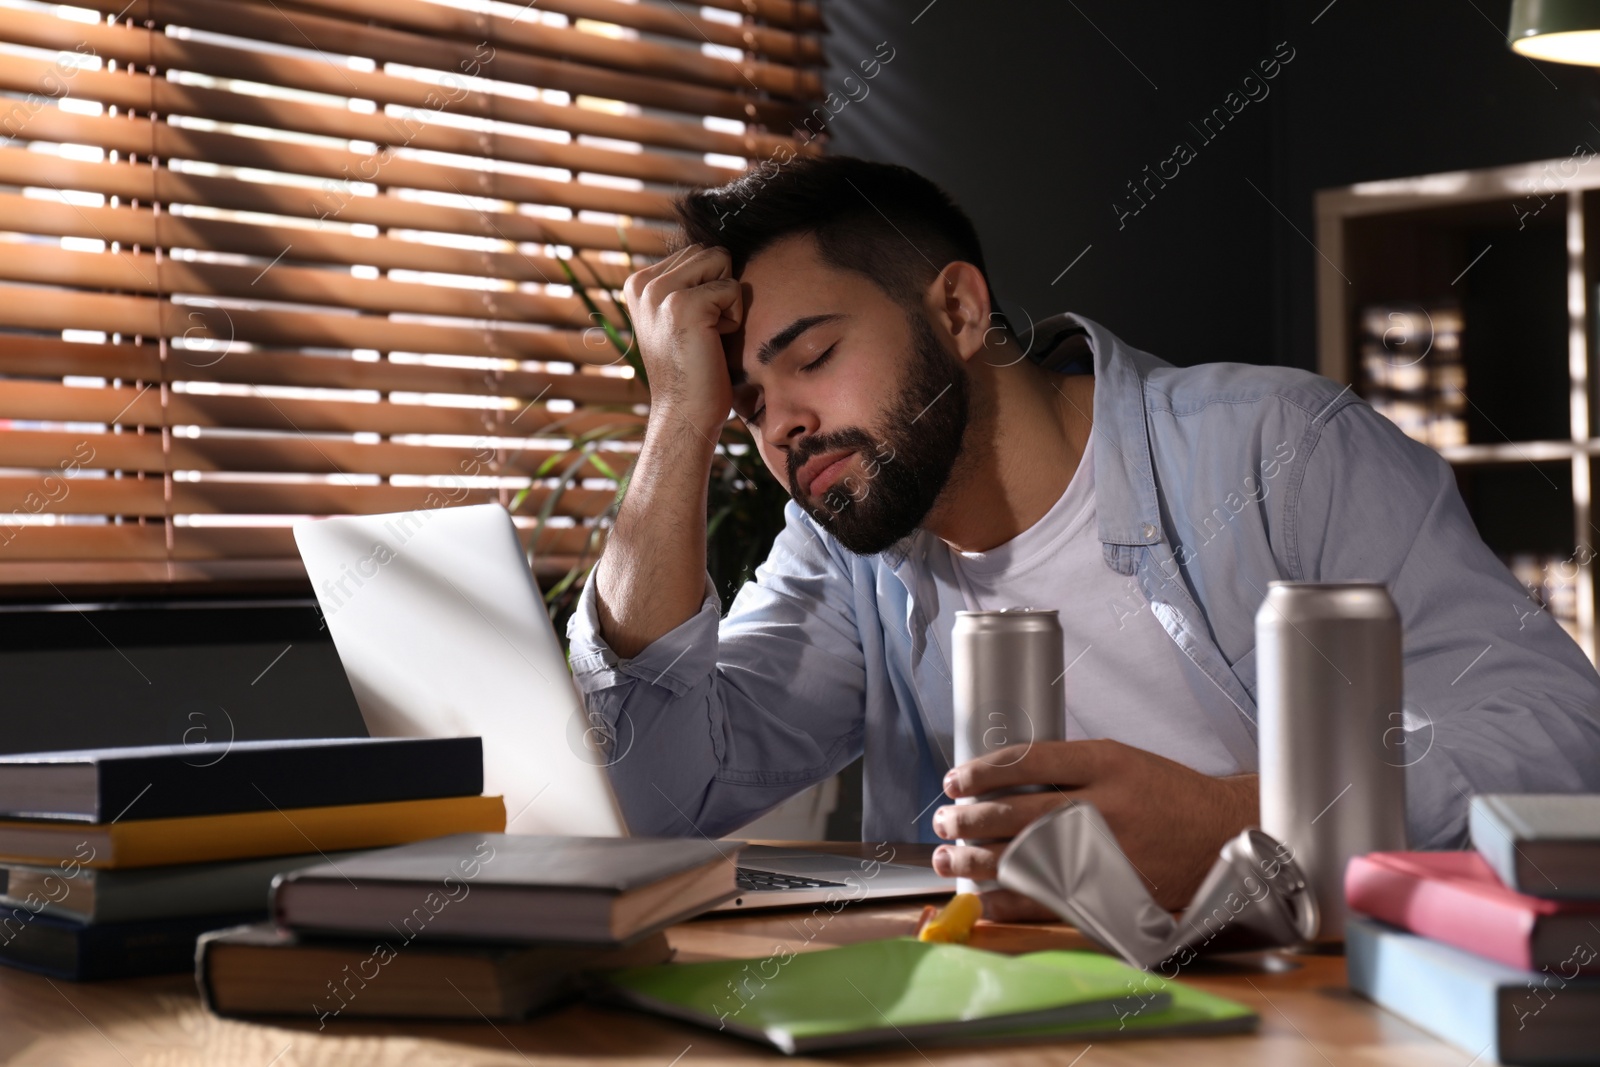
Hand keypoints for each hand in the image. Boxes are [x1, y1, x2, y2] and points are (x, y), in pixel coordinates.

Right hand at [621, 243, 742, 439]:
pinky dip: (733, 318)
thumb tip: (719, 251)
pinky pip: (732, 289)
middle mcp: (643, 282)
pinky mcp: (682, 304)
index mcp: (639, 282)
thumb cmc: (693, 368)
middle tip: (704, 331)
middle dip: (720, 289)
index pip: (697, 252)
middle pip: (710, 253)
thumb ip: (687, 281)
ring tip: (707, 334)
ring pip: (721, 263)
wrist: (684, 413)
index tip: (694, 325)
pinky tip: (712, 343)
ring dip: (727, 300)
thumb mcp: (679, 315)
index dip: (710, 288)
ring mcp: (660, 292)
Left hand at [930, 740, 1258, 917]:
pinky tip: (984, 898)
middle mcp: (1105, 804)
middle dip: (969, 818)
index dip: (981, 772)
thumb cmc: (1164, 794)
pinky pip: (1049, 899)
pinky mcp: (1114, 889)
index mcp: (1105, 762)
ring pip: (1025, 855)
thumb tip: (996, 782)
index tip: (954, 781)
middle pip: (1017, 812)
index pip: (1027, 761)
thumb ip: (1067, 769)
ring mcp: (1109, 850)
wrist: (1221, 831)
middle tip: (943, 820)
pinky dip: (1010, 901)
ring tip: (948, 858)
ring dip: (976, 859)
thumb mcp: (1120, 760)